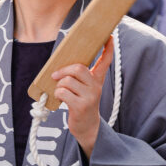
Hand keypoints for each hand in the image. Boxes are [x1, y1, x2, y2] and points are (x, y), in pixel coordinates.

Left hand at [50, 38, 112, 156]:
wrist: (87, 127)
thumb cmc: (81, 104)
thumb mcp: (84, 89)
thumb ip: (78, 77)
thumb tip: (61, 66)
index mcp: (97, 80)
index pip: (105, 61)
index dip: (108, 49)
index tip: (110, 37)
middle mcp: (96, 86)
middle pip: (78, 69)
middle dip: (63, 71)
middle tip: (55, 76)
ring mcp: (90, 96)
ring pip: (67, 81)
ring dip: (59, 86)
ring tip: (60, 92)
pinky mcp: (81, 106)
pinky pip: (63, 92)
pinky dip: (57, 94)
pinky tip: (60, 99)